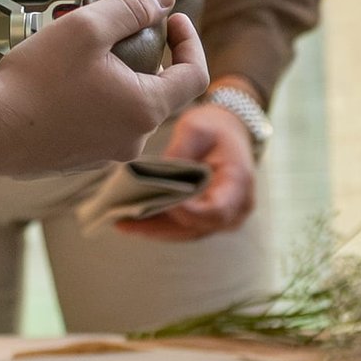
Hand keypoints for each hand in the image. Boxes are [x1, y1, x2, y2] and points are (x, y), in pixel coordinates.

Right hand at [0, 0, 209, 178]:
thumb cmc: (36, 82)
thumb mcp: (86, 28)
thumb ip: (131, 9)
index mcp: (146, 108)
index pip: (194, 75)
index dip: (189, 41)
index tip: (170, 18)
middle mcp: (134, 138)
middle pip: (160, 90)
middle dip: (148, 55)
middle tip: (119, 29)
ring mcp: (108, 153)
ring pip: (129, 107)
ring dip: (119, 77)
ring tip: (85, 54)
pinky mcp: (82, 159)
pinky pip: (104, 123)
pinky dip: (97, 99)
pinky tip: (65, 83)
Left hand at [117, 92, 258, 239]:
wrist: (230, 132)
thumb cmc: (214, 128)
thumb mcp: (196, 128)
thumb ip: (179, 150)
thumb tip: (156, 176)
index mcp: (238, 183)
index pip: (216, 211)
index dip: (188, 213)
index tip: (160, 204)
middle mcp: (236, 208)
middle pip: (196, 227)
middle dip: (159, 225)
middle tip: (124, 220)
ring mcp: (224, 218)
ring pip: (187, 232)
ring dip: (154, 230)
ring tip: (121, 223)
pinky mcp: (209, 220)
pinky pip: (184, 228)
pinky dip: (159, 226)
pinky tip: (132, 222)